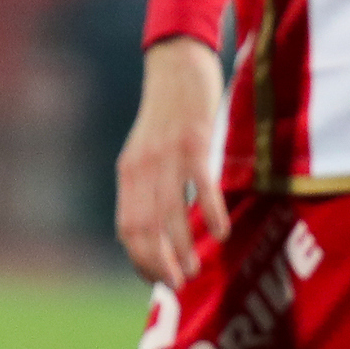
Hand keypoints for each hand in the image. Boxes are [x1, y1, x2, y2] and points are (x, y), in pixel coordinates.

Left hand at [116, 37, 229, 288]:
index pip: (128, 227)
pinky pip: (201, 184)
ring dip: (183, 247)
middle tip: (178, 284)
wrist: (177, 64)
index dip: (141, 259)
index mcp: (129, 171)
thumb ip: (147, 186)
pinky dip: (211, 213)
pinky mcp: (195, 140)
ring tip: (195, 270)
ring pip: (170, 212)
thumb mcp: (146, 151)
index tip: (159, 281)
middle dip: (160, 262)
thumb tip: (156, 230)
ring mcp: (168, 153)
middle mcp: (143, 166)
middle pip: (145, 226)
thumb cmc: (167, 114)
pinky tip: (221, 233)